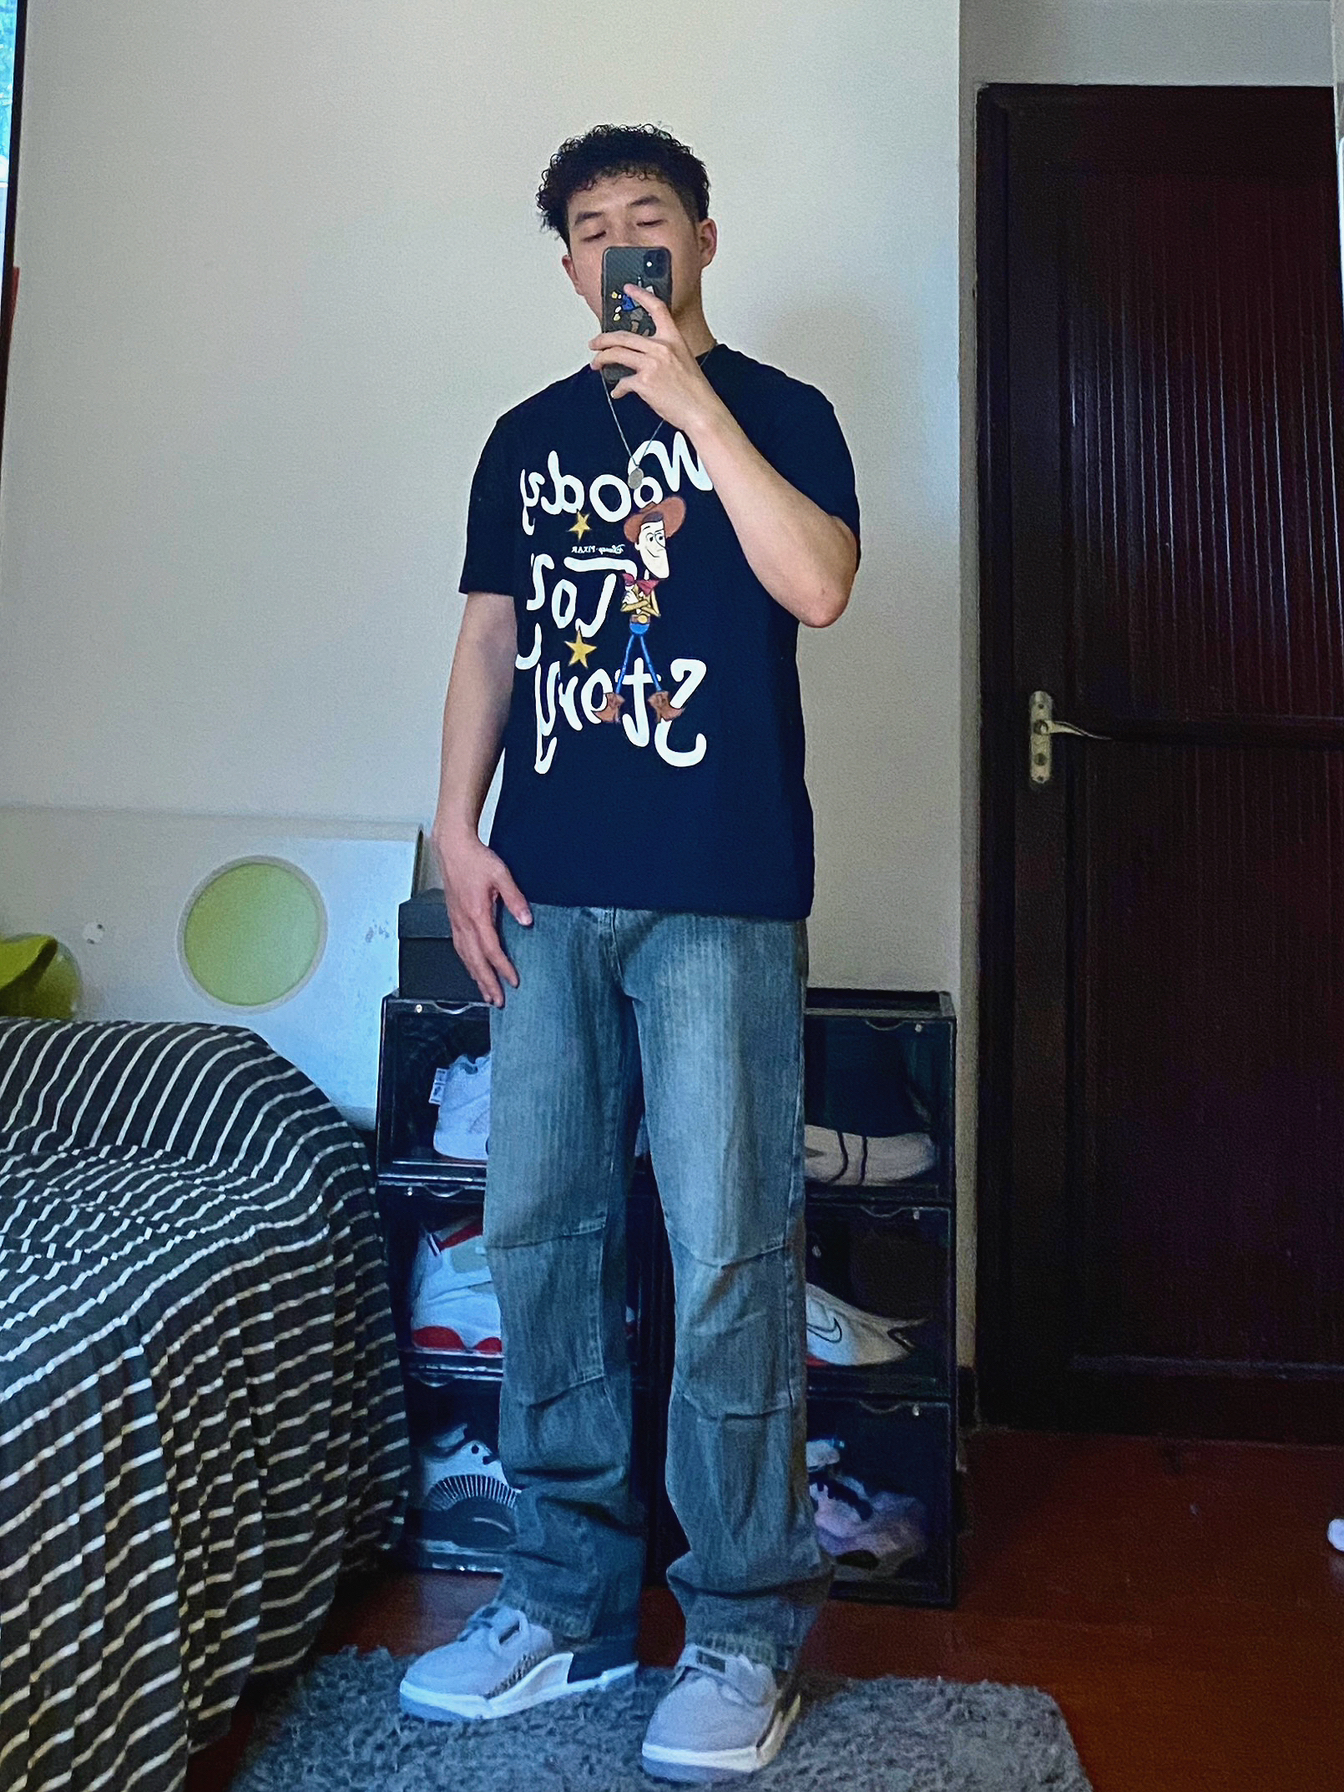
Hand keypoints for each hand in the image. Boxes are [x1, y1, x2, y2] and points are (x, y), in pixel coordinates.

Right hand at [431, 825, 531, 1007]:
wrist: (453, 848)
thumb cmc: (475, 860)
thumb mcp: (501, 875)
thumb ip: (515, 899)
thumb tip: (527, 920)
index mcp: (476, 914)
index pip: (491, 949)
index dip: (502, 968)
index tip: (513, 981)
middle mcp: (463, 922)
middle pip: (475, 961)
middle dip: (487, 983)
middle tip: (498, 1001)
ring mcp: (456, 922)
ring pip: (465, 957)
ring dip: (476, 977)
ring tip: (486, 993)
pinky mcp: (453, 919)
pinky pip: (459, 948)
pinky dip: (467, 963)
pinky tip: (472, 969)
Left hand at [589, 286, 721, 433]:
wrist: (701, 411)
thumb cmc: (695, 391)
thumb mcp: (684, 360)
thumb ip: (664, 353)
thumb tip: (642, 355)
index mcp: (674, 339)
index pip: (657, 308)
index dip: (641, 295)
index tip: (629, 289)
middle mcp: (661, 348)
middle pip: (623, 335)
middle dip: (603, 339)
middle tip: (595, 343)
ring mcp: (651, 365)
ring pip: (616, 354)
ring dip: (601, 359)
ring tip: (597, 363)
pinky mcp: (644, 383)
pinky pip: (622, 382)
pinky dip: (617, 388)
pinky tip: (618, 392)